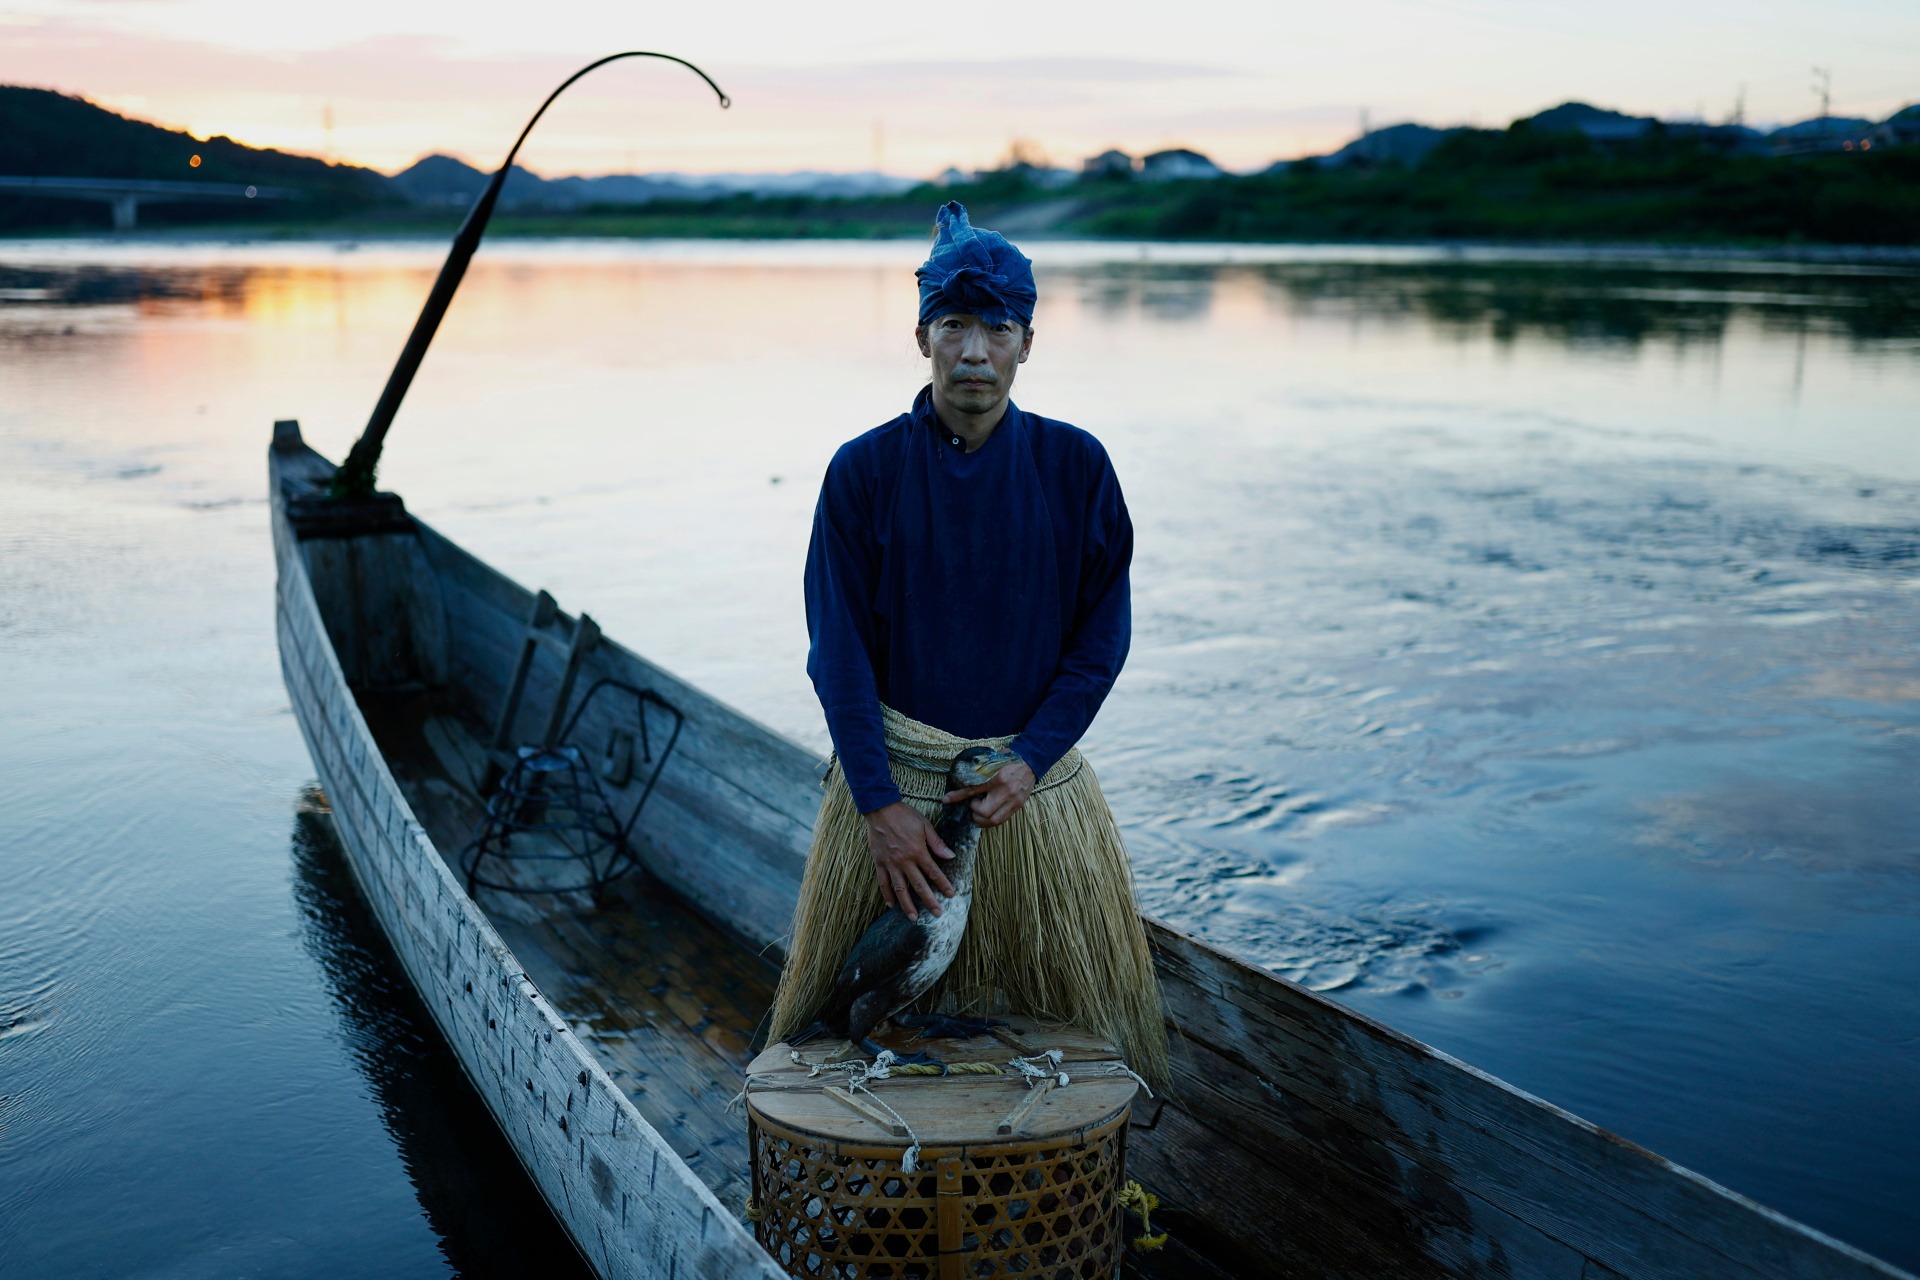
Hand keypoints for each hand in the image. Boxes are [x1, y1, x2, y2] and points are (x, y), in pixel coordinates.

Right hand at [863, 802, 954, 920]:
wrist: (880, 809)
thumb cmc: (904, 815)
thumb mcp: (925, 825)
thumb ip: (937, 843)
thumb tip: (950, 856)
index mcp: (918, 851)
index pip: (934, 873)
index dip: (943, 884)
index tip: (951, 895)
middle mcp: (905, 861)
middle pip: (919, 885)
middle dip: (929, 901)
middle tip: (937, 914)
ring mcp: (891, 864)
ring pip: (900, 889)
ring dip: (907, 905)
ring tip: (914, 918)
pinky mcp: (879, 863)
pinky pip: (883, 882)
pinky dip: (887, 895)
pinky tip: (891, 905)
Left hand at [944, 758, 1035, 828]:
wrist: (1031, 761)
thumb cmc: (1008, 759)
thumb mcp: (991, 761)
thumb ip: (977, 772)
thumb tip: (960, 780)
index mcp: (997, 777)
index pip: (973, 790)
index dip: (958, 796)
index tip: (946, 799)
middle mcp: (1006, 791)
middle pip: (984, 812)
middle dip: (974, 811)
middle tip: (973, 804)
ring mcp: (1014, 800)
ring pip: (993, 820)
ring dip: (982, 820)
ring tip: (979, 812)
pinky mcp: (1018, 806)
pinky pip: (1002, 820)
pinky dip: (991, 821)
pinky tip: (988, 815)